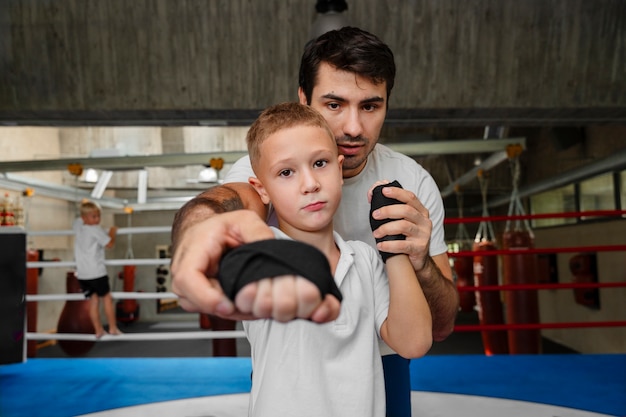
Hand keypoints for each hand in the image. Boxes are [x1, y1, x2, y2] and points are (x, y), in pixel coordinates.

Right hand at [170, 210, 339, 321]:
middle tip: (250, 307)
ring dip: (226, 312)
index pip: (187, 278)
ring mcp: (187, 284)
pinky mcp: (195, 293)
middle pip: (193, 299)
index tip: (226, 305)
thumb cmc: (223, 225)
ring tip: (250, 306)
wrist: (210, 229)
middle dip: (224, 308)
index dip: (205, 297)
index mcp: (194, 249)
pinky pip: (207, 308)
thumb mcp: (245, 220)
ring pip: (201, 308)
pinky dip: (226, 311)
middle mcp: (184, 269)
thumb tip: (271, 250)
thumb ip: (259, 233)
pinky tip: (243, 305)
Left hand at [368, 183, 431, 271]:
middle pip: (406, 210)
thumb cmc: (406, 237)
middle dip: (388, 210)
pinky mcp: (420, 248)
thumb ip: (389, 206)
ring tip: (376, 233)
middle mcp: (424, 221)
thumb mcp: (401, 221)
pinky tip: (380, 245)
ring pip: (404, 226)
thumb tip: (373, 192)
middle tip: (375, 215)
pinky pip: (402, 245)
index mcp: (421, 212)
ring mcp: (423, 235)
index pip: (410, 197)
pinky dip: (389, 245)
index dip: (397, 192)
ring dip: (386, 228)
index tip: (383, 190)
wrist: (418, 260)